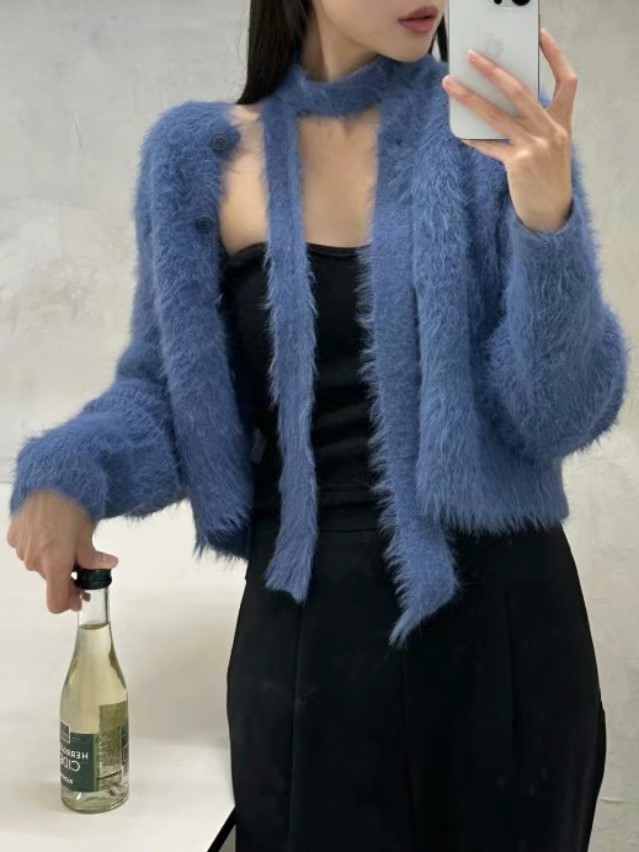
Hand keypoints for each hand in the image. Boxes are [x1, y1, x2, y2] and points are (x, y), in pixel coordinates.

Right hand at [6, 491, 118, 613]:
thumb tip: (109, 565)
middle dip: (65, 575)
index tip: (80, 594)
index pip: (55, 602)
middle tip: (80, 562)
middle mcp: (34, 562)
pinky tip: (49, 530)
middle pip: (50, 579)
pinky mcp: (14, 535)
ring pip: (38, 563)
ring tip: (64, 539)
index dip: (69, 602)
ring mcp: (22, 549)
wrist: (49, 481)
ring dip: (51, 558)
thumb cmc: (72, 508)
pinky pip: (27, 548)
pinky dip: (39, 545)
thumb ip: (93, 557)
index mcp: (54, 565)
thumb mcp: (87, 534)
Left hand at [442, 28, 575, 232]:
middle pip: (520, 90)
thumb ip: (536, 124)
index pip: (568, 81)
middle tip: (472, 56)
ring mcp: (535, 146)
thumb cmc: (546, 177)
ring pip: (496, 115)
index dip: (555, 56)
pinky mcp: (518, 163)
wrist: (551, 213)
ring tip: (451, 85)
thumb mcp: (551, 146)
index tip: (540, 36)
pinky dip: (474, 138)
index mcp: (563, 122)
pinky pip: (489, 145)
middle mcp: (551, 130)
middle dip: (493, 70)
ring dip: (470, 98)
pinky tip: (461, 132)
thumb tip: (500, 103)